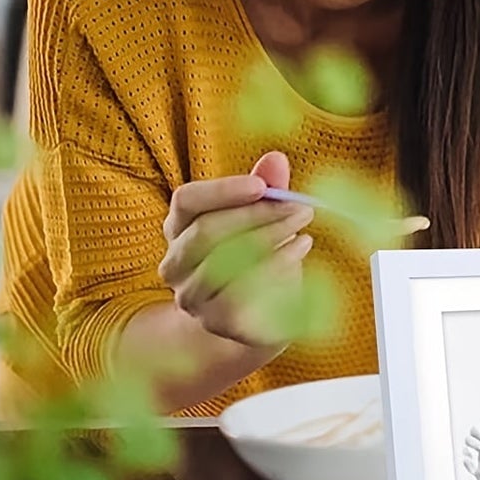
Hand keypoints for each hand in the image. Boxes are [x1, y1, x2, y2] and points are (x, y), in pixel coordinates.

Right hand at [158, 151, 312, 347]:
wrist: (263, 314)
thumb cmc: (261, 253)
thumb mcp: (265, 216)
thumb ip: (268, 188)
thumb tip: (276, 159)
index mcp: (181, 227)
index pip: (186, 201)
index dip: (222, 191)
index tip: (262, 186)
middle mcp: (176, 263)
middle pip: (206, 232)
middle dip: (257, 215)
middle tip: (300, 208)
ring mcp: (191, 296)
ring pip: (222, 263)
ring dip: (270, 239)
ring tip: (303, 227)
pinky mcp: (214, 321)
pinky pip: (238, 294)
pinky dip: (275, 266)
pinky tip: (300, 247)